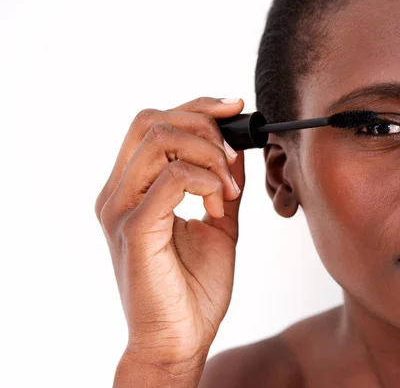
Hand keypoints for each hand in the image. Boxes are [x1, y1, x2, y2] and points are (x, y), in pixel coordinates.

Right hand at [95, 97, 245, 374]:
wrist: (180, 339)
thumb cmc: (194, 287)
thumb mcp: (218, 223)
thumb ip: (221, 184)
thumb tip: (235, 148)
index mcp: (132, 188)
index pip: (154, 124)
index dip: (195, 106)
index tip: (233, 108)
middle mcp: (118, 193)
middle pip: (151, 121)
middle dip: (202, 124)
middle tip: (231, 155)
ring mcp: (121, 209)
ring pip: (158, 141)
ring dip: (206, 154)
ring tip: (227, 189)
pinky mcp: (134, 229)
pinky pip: (170, 179)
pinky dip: (205, 181)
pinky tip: (219, 205)